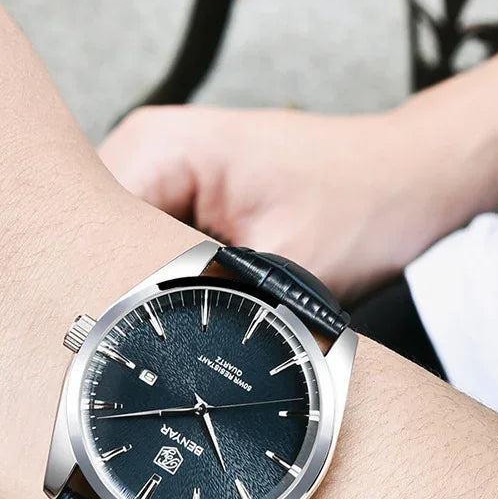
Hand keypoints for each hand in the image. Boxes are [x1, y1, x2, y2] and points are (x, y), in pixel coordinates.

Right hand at [100, 105, 466, 301]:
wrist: (413, 179)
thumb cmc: (368, 202)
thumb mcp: (286, 266)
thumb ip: (212, 305)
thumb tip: (161, 351)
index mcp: (162, 147)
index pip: (84, 227)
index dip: (95, 288)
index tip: (118, 337)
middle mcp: (152, 149)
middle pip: (91, 236)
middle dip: (115, 290)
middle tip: (153, 337)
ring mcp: (167, 170)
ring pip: (116, 245)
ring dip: (139, 283)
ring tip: (185, 316)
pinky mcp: (186, 193)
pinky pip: (147, 240)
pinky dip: (165, 276)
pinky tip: (194, 301)